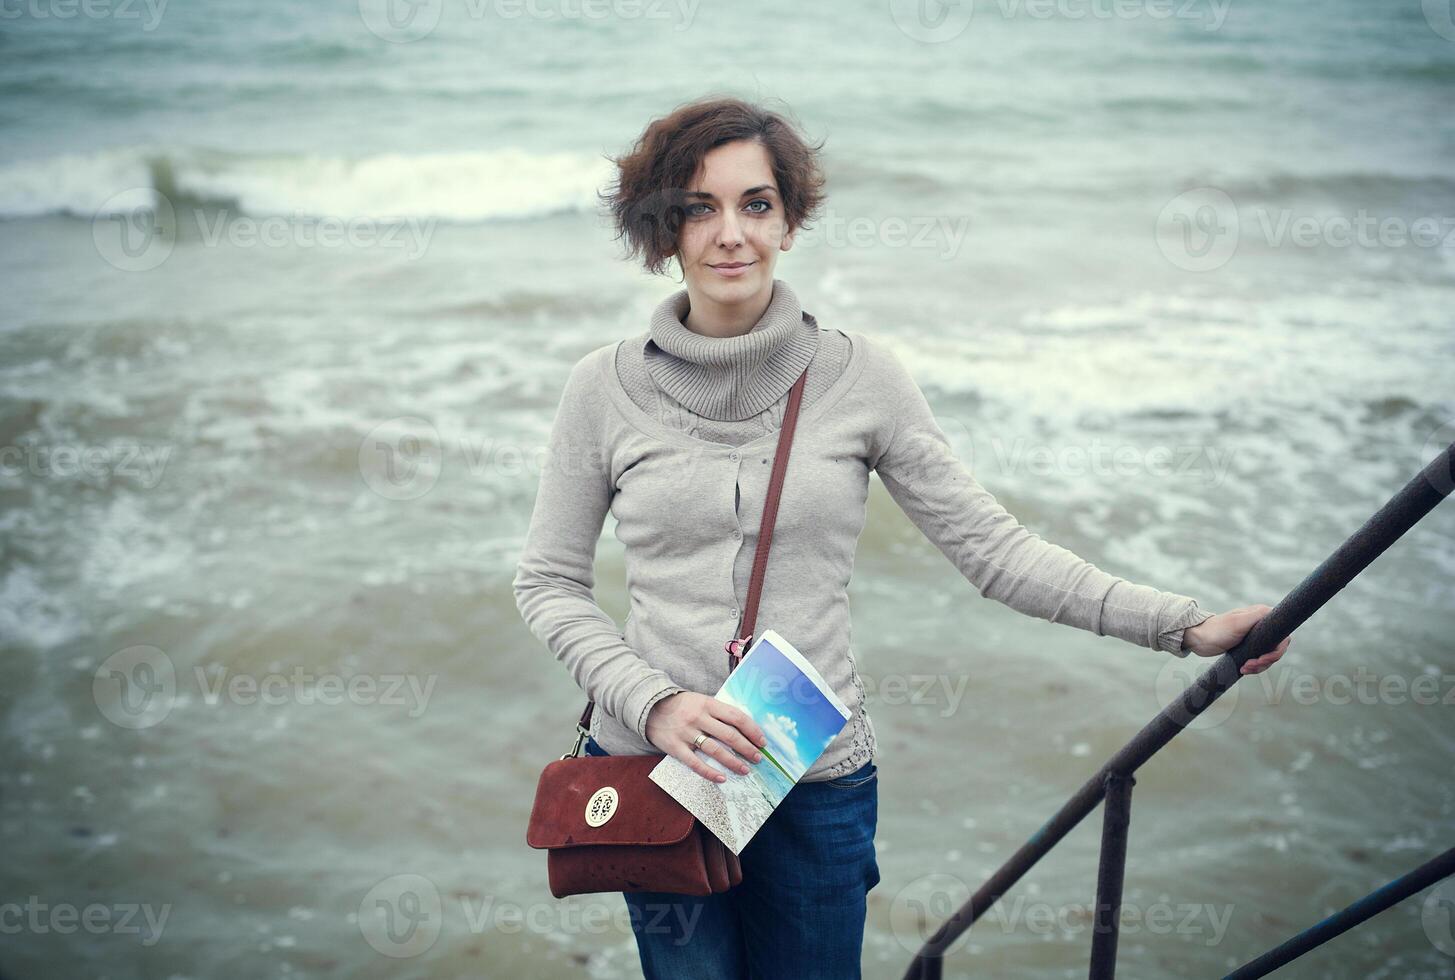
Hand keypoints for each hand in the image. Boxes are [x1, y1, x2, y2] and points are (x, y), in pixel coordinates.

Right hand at [645, 692, 767, 783]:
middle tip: (758, 758)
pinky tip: (721, 778)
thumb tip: (744, 728)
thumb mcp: (701, 701)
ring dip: (733, 762)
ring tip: (745, 770)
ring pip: (715, 750)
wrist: (649, 706)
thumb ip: (719, 712)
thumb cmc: (681, 705)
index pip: (736, 717)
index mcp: (707, 704)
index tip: (762, 742)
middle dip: (747, 748)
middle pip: (729, 735)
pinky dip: (709, 772)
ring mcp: (686, 733)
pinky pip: (695, 763)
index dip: (752, 730)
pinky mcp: (675, 747)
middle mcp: (698, 717)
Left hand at [1183, 604, 1292, 674]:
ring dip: (1259, 666)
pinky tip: (1243, 668)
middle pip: (1277, 649)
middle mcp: (1262, 625)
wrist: (1198, 639)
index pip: (1283, 636)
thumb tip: (1277, 612)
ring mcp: (1256, 637)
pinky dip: (1254, 667)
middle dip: (1266, 661)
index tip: (1263, 658)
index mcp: (1263, 616)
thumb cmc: (1217, 629)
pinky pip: (1259, 660)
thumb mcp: (1238, 622)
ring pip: (1268, 656)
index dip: (1277, 650)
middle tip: (1250, 665)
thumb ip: (1258, 617)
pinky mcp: (1249, 647)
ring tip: (1244, 668)